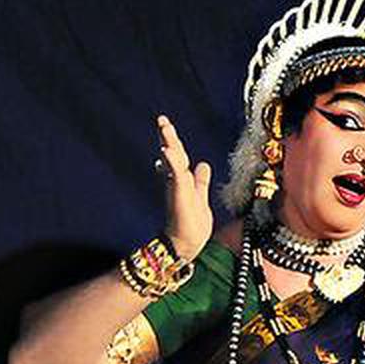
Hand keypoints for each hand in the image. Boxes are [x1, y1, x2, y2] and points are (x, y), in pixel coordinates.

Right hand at [156, 115, 212, 259]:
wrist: (186, 243)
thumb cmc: (192, 225)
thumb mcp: (200, 196)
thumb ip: (201, 180)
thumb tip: (203, 164)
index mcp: (183, 181)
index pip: (179, 157)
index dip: (173, 143)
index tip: (166, 129)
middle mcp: (178, 181)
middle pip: (174, 154)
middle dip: (168, 136)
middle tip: (161, 120)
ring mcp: (177, 186)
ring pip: (173, 159)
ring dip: (169, 142)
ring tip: (163, 126)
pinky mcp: (179, 192)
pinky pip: (176, 173)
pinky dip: (172, 161)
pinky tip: (166, 151)